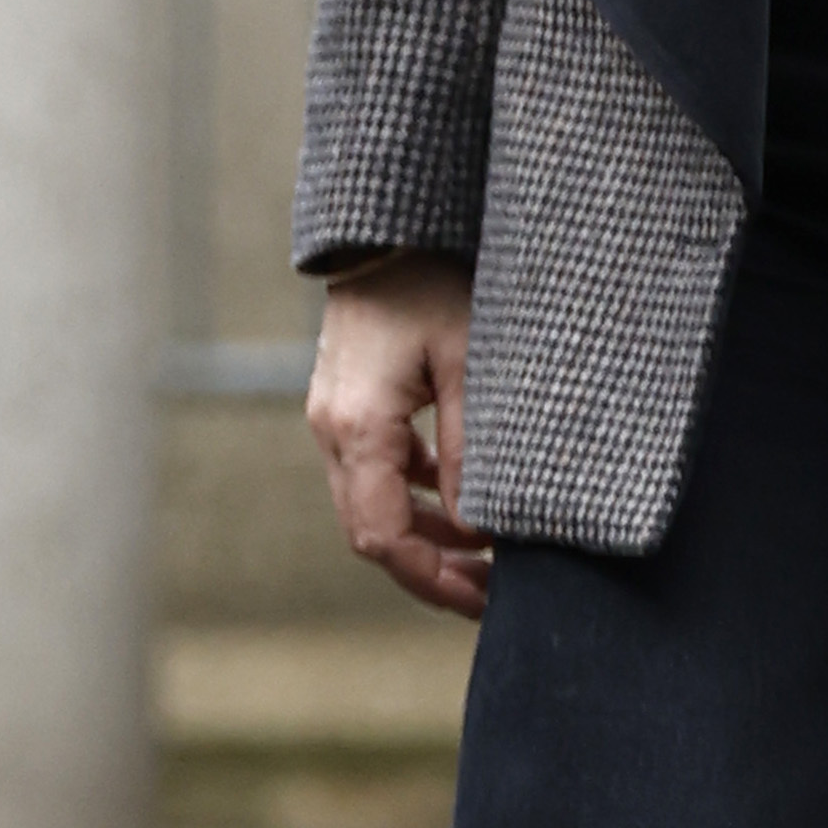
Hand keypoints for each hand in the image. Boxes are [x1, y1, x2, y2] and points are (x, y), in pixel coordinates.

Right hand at [307, 261, 487, 618]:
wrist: (389, 226)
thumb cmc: (435, 283)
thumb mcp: (472, 367)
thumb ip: (472, 453)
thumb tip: (482, 531)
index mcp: (358, 427)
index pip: (382, 536)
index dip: (432, 581)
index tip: (486, 602)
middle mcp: (332, 430)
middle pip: (371, 532)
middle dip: (431, 571)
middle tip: (494, 594)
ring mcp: (333, 418)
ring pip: (372, 505)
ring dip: (427, 538)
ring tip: (487, 558)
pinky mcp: (347, 404)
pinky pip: (376, 472)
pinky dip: (418, 498)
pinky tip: (463, 500)